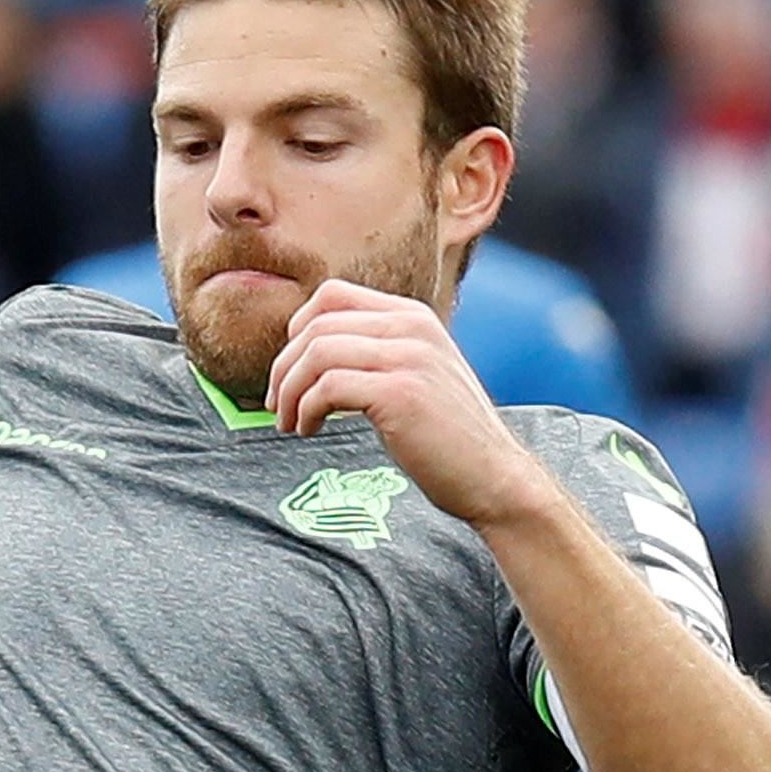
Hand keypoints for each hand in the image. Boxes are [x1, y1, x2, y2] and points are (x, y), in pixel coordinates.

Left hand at [261, 279, 551, 527]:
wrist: (493, 476)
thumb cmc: (448, 437)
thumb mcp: (416, 376)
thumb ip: (378, 355)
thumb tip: (314, 355)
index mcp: (413, 317)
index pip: (332, 295)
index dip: (297, 329)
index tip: (290, 369)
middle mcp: (411, 327)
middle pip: (316, 325)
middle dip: (284, 367)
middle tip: (278, 405)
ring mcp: (408, 357)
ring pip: (316, 353)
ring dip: (290, 391)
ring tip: (290, 422)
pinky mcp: (400, 393)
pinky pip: (328, 387)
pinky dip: (306, 410)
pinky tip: (309, 431)